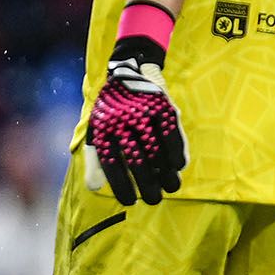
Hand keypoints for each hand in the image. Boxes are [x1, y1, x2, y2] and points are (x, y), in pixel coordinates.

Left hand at [83, 36, 188, 205]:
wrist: (129, 71)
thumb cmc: (111, 111)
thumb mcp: (97, 132)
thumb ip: (94, 161)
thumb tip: (95, 189)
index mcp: (103, 131)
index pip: (112, 167)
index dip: (122, 188)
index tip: (130, 203)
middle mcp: (122, 123)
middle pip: (138, 162)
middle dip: (148, 186)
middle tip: (154, 200)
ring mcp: (144, 114)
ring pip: (158, 151)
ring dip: (166, 174)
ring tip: (171, 188)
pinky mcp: (162, 106)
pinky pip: (172, 134)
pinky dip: (177, 152)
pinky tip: (179, 166)